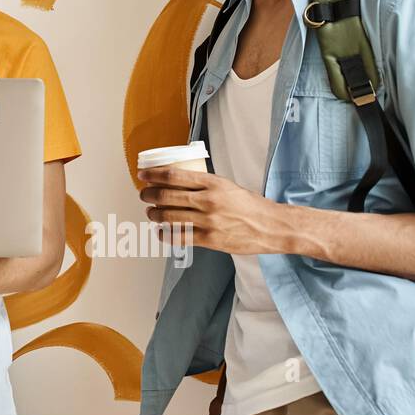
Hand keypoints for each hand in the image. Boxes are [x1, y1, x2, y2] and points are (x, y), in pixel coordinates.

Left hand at [138, 165, 292, 254]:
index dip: (153, 175)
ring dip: (154, 214)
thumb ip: (204, 184)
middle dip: (148, 195)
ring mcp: (208, 222)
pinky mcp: (210, 240)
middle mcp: (208, 201)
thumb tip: (177, 182)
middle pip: (166, 196)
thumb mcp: (227, 186)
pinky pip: (180, 237)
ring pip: (169, 217)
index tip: (142, 175)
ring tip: (151, 212)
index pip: (174, 176)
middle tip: (143, 195)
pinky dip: (165, 234)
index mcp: (213, 183)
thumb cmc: (250, 205)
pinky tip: (160, 231)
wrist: (271, 227)